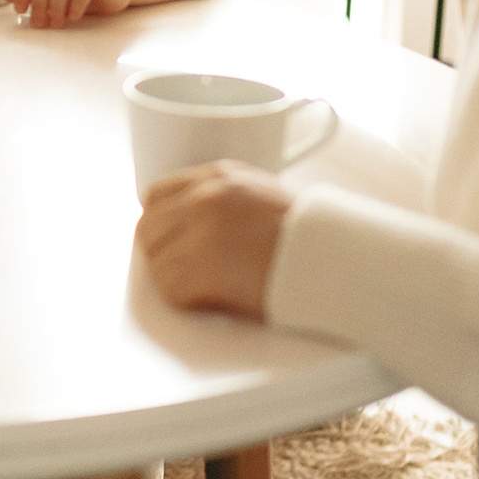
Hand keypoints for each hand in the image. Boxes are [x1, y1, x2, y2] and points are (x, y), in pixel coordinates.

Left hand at [134, 161, 292, 319]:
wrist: (330, 260)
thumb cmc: (303, 235)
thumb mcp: (259, 192)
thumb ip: (218, 195)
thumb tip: (180, 216)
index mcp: (215, 177)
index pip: (154, 195)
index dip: (158, 221)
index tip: (167, 238)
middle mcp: (202, 200)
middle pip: (147, 231)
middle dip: (162, 253)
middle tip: (186, 272)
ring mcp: (199, 235)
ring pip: (156, 264)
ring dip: (176, 280)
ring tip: (210, 287)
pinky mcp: (200, 272)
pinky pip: (172, 292)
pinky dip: (189, 301)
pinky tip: (216, 299)